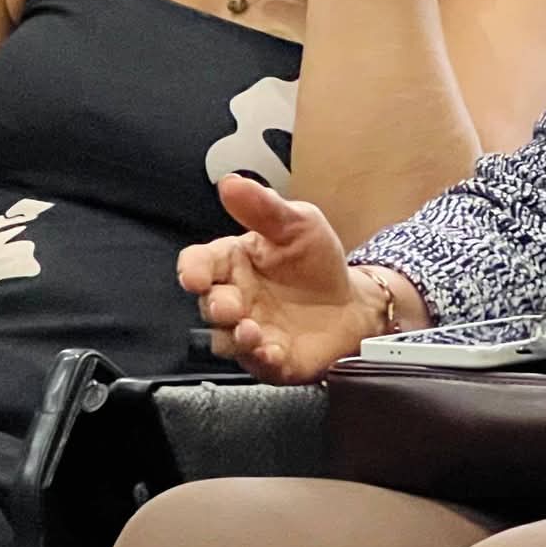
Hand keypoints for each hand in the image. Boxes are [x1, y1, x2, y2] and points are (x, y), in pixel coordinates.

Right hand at [179, 175, 373, 382]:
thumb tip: (230, 182)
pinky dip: (261, 358)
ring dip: (233, 337)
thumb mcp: (298, 223)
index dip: (193, 269)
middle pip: (209, 304)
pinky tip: (270, 349)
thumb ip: (264, 207)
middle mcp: (235, 299)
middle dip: (216, 305)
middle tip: (231, 304)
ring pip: (225, 340)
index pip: (200, 264)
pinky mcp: (270, 359)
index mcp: (234, 262)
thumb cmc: (316, 261)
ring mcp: (250, 331)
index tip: (195, 275)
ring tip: (250, 329)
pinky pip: (258, 364)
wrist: (352, 302)